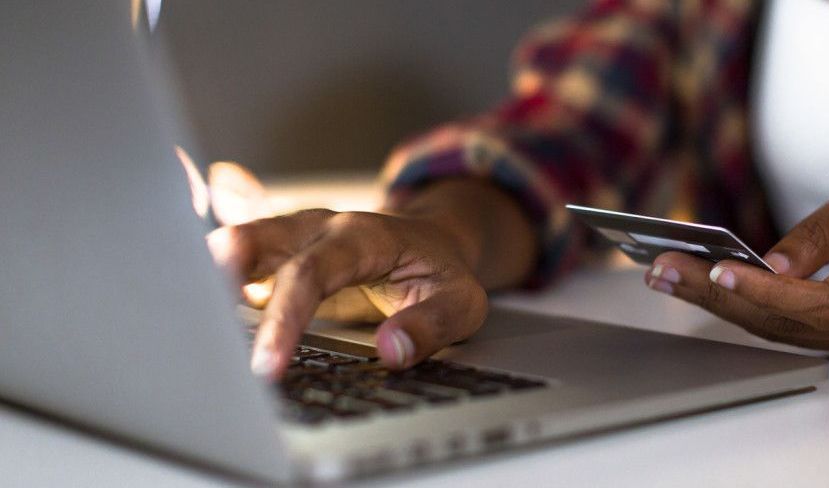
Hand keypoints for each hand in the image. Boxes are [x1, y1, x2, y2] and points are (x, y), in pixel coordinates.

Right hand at [207, 209, 487, 379]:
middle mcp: (320, 227)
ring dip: (206, 269)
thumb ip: (430, 325)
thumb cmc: (442, 274)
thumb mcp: (462, 303)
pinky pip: (236, 258)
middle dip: (223, 269)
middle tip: (193, 308)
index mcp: (363, 237)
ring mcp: (293, 236)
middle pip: (260, 238)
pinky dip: (209, 276)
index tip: (265, 365)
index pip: (313, 273)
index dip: (285, 318)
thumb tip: (390, 350)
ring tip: (179, 303)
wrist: (434, 241)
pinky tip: (186, 303)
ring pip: (239, 240)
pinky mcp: (277, 253)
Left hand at [645, 179, 828, 358]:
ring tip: (666, 273)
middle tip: (663, 268)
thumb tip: (771, 262)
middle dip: (719, 297)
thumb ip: (827, 229)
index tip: (719, 271)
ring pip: (782, 332)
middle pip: (790, 324)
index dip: (769, 293)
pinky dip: (744, 308)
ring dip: (720, 305)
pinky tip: (703, 285)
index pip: (825, 302)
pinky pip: (789, 331)